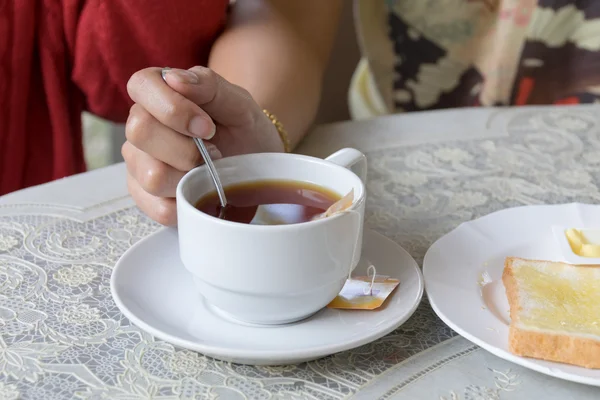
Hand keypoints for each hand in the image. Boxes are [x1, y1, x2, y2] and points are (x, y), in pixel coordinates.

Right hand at [122, 66, 283, 225]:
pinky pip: (160, 208)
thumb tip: (174, 78)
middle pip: (140, 131)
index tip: (207, 127)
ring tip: (208, 172)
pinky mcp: (146, 197)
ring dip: (190, 177)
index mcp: (157, 92)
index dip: (173, 108)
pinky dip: (189, 202)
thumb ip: (209, 84)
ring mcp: (139, 163)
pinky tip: (201, 191)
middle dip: (186, 148)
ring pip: (151, 175)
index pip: (141, 85)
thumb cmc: (243, 129)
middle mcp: (141, 126)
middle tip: (214, 152)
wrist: (256, 164)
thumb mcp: (239, 103)